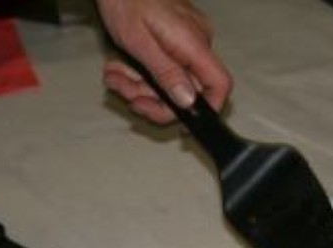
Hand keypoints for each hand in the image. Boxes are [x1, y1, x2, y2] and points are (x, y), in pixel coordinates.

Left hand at [97, 0, 231, 123]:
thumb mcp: (140, 42)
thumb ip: (166, 73)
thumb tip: (188, 101)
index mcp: (193, 43)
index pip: (218, 84)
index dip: (206, 108)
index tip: (181, 122)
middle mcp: (196, 43)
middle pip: (186, 89)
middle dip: (151, 97)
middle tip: (125, 92)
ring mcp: (186, 42)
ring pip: (169, 81)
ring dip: (138, 86)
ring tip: (114, 75)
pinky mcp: (174, 40)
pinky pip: (164, 67)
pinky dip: (140, 72)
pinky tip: (121, 67)